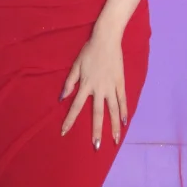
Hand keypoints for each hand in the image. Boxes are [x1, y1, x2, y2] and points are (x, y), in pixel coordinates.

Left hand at [60, 30, 127, 148]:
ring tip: (115, 140)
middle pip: (97, 114)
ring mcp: (111, 87)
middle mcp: (99, 89)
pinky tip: (125, 122)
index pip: (76, 107)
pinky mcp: (120, 83)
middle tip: (96, 147)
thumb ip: (69, 83)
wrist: (106, 39)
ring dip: (114, 126)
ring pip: (113, 110)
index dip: (69, 120)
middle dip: (96, 131)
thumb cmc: (88, 51)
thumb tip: (61, 98)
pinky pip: (122, 100)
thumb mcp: (75, 66)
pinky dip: (124, 111)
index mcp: (85, 85)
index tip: (64, 133)